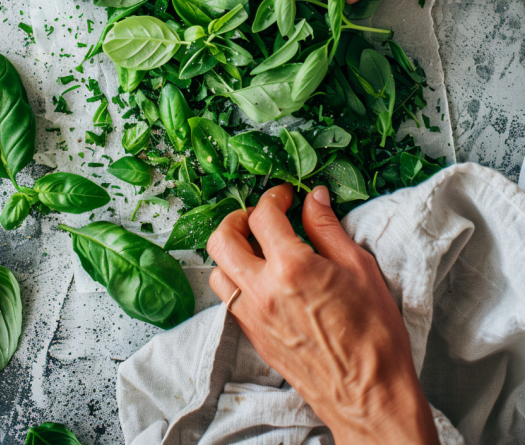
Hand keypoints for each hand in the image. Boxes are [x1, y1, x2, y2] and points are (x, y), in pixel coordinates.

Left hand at [208, 184, 439, 444]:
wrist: (370, 395)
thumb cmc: (374, 332)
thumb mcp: (359, 268)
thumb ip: (328, 228)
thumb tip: (314, 197)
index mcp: (291, 268)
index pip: (263, 216)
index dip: (273, 197)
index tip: (286, 196)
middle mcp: (262, 291)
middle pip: (222, 239)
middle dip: (237, 218)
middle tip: (260, 216)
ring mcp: (253, 317)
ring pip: (218, 271)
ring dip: (231, 251)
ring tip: (257, 247)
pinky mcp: (253, 337)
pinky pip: (228, 299)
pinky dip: (236, 280)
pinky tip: (262, 278)